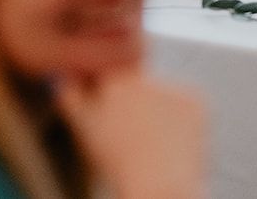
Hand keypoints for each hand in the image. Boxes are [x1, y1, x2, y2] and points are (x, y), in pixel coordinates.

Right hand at [54, 68, 204, 198]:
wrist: (159, 185)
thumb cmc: (117, 162)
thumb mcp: (84, 129)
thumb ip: (70, 96)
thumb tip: (60, 76)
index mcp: (113, 77)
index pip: (110, 70)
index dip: (110, 92)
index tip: (115, 114)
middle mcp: (143, 73)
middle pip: (137, 81)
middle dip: (137, 101)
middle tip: (135, 136)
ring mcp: (172, 83)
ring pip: (163, 93)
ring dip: (160, 109)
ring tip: (154, 143)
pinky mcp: (196, 98)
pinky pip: (186, 102)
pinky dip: (182, 119)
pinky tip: (173, 141)